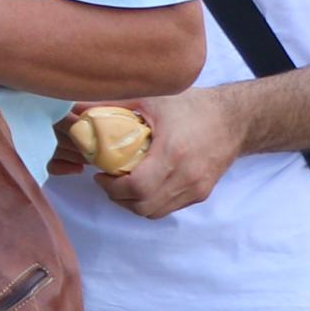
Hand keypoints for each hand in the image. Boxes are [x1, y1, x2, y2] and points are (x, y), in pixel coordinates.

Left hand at [62, 86, 241, 217]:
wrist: (235, 119)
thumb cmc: (191, 106)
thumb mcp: (152, 99)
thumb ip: (112, 105)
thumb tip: (75, 108)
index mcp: (173, 153)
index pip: (136, 188)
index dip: (112, 187)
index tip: (100, 174)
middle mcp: (187, 177)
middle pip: (143, 205)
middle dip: (118, 197)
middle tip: (107, 179)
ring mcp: (197, 188)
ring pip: (155, 211)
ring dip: (133, 203)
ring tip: (123, 183)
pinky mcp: (202, 193)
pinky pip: (169, 208)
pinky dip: (151, 202)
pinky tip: (143, 184)